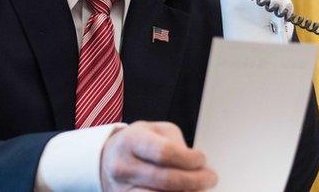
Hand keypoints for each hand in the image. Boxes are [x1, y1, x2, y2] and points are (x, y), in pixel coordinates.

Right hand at [100, 121, 216, 190]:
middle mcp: (123, 166)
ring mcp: (122, 188)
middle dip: (194, 180)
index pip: (164, 152)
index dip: (188, 159)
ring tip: (198, 189)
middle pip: (165, 180)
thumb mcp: (157, 131)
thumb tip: (198, 166)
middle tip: (210, 178)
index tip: (202, 159)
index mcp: (132, 141)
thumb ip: (176, 144)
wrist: (108, 159)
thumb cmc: (138, 143)